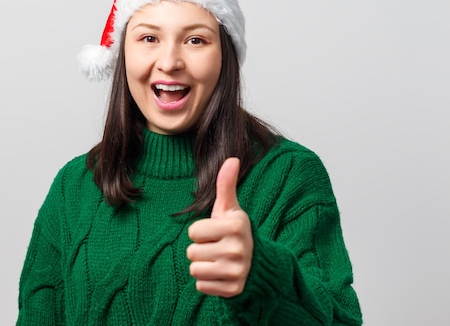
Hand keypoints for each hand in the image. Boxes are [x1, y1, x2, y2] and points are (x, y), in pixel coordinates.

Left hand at [187, 157, 253, 297]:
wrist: (258, 264)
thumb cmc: (235, 232)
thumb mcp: (230, 209)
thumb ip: (226, 185)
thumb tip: (232, 158)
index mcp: (236, 226)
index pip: (193, 231)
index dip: (200, 232)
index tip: (216, 233)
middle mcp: (238, 249)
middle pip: (191, 252)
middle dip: (200, 250)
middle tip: (217, 248)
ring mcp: (237, 271)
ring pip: (194, 270)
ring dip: (202, 266)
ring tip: (218, 261)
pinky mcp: (233, 290)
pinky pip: (201, 286)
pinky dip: (207, 282)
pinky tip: (220, 275)